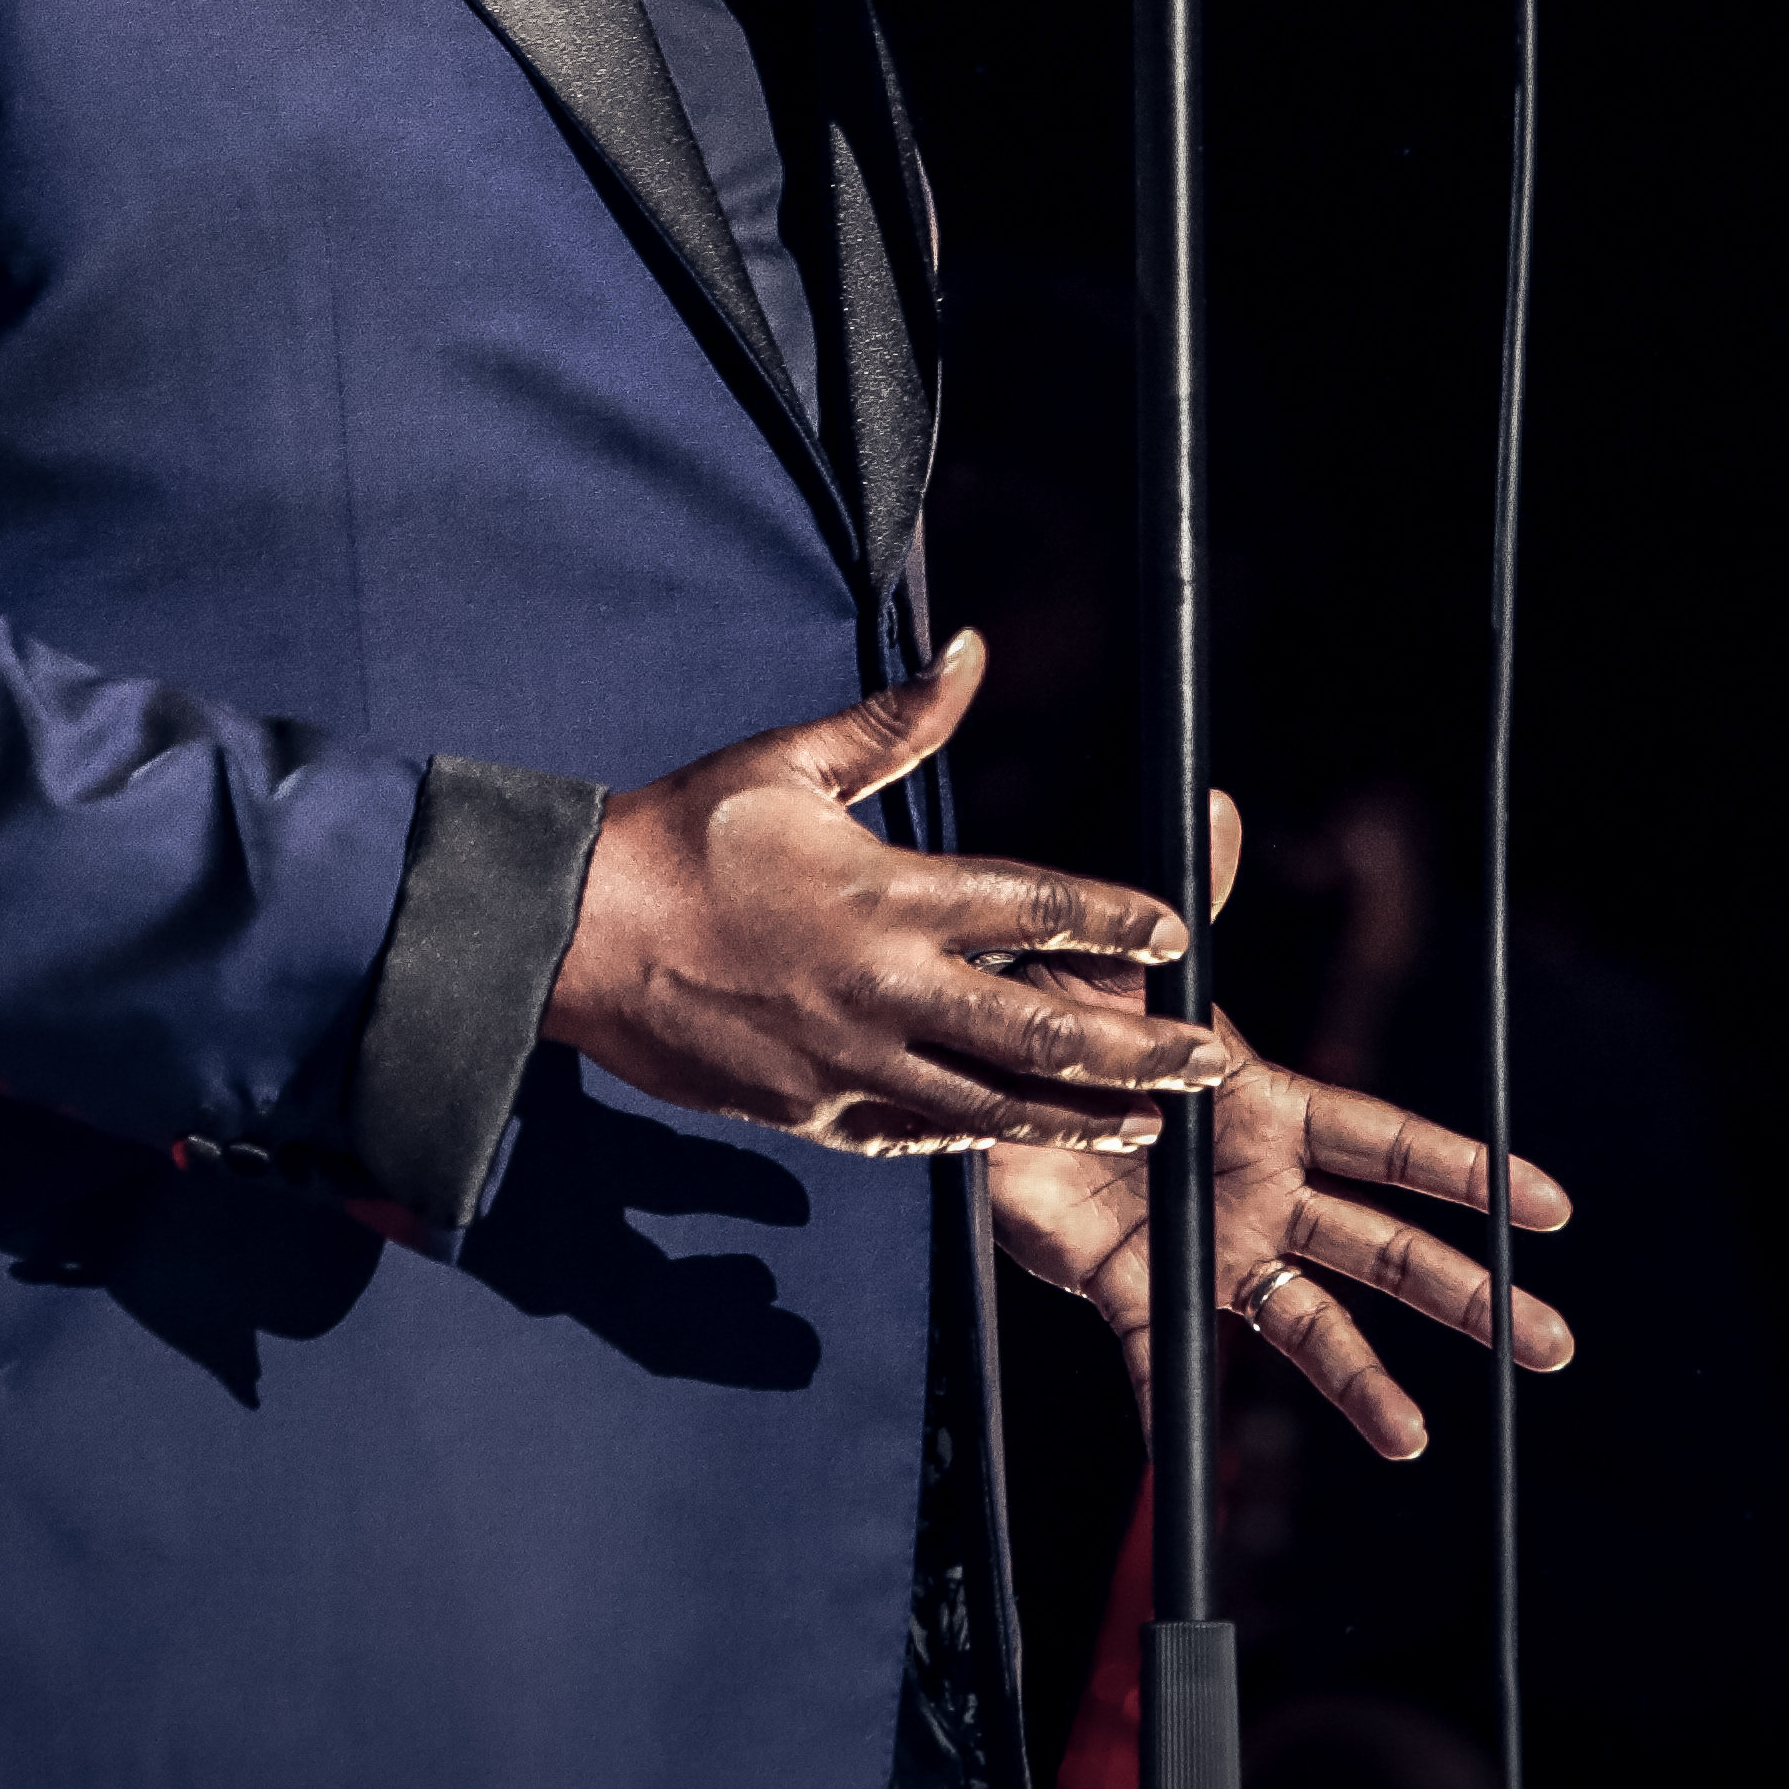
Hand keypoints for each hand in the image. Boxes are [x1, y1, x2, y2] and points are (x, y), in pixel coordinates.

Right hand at [541, 633, 1244, 1156]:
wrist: (577, 939)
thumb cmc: (683, 838)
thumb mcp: (789, 764)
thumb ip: (895, 721)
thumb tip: (971, 647)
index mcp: (888, 893)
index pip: (1035, 907)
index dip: (1118, 919)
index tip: (1181, 932)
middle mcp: (885, 985)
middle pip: (1040, 1029)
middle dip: (1139, 1049)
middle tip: (1212, 1060)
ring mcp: (853, 1060)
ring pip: (996, 1103)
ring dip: (1085, 1117)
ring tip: (1155, 1127)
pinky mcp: (817, 1112)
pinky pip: (922, 1135)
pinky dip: (987, 1138)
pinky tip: (1036, 1140)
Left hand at [982, 794, 1577, 1459]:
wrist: (989, 1084)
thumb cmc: (1075, 1023)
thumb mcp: (1131, 964)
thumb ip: (1188, 903)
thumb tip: (1217, 804)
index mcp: (1270, 1113)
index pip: (1387, 1144)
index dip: (1467, 1174)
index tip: (1547, 1208)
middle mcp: (1259, 1193)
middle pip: (1380, 1248)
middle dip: (1463, 1294)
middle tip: (1546, 1343)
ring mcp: (1205, 1250)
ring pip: (1301, 1323)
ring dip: (1359, 1382)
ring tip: (1412, 1439)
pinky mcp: (1130, 1290)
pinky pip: (1154, 1359)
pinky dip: (1168, 1411)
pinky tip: (1192, 1456)